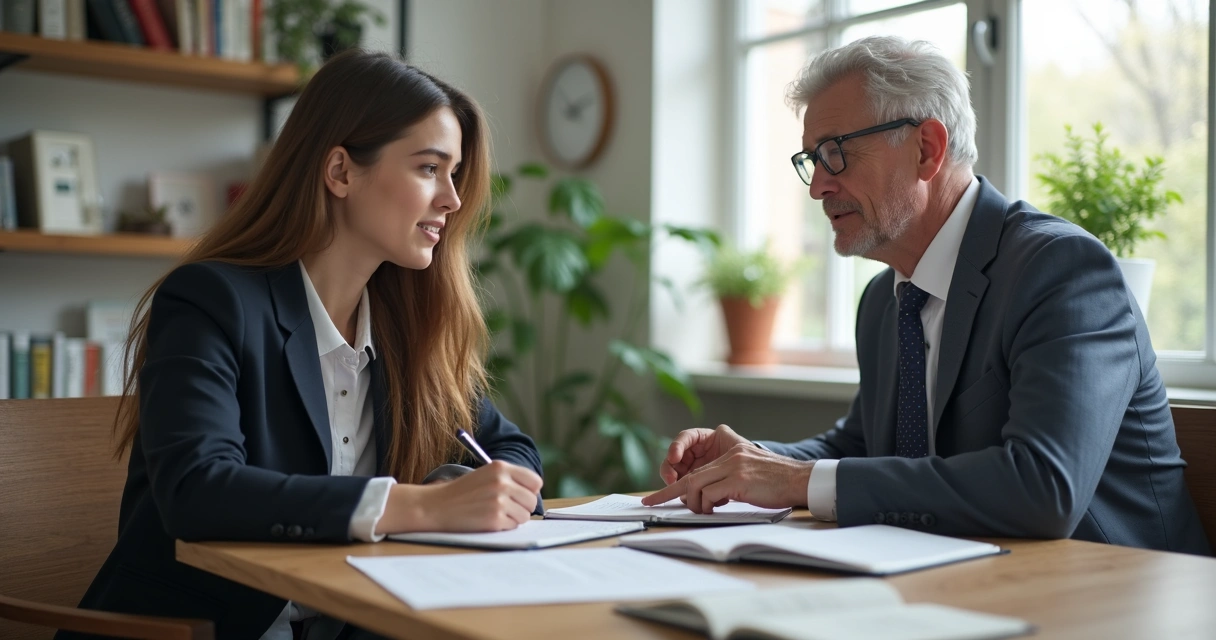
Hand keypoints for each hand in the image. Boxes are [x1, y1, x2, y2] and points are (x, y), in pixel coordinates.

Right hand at [377, 461, 542, 533]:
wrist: (436, 506)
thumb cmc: (462, 492)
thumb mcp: (486, 475)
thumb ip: (509, 479)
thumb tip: (533, 493)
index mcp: (501, 467)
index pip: (535, 482)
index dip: (529, 491)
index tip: (520, 496)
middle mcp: (502, 482)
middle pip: (532, 500)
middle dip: (522, 507)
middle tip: (505, 508)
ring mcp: (499, 501)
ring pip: (525, 515)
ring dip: (513, 518)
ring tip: (494, 513)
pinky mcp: (494, 519)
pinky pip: (513, 526)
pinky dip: (504, 526)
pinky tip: (489, 520)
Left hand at [641, 443, 812, 512]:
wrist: (802, 480)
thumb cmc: (779, 484)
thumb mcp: (750, 476)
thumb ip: (729, 480)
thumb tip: (708, 497)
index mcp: (731, 453)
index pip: (696, 468)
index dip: (673, 482)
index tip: (655, 495)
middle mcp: (729, 456)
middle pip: (690, 476)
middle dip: (668, 492)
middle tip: (651, 502)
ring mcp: (733, 466)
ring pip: (696, 485)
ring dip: (696, 503)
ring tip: (708, 510)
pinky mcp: (738, 479)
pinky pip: (709, 494)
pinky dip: (708, 505)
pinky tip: (720, 508)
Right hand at [657, 424, 751, 485]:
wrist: (753, 479)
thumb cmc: (746, 460)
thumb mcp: (737, 445)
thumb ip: (727, 436)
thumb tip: (721, 429)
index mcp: (703, 439)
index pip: (685, 438)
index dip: (676, 446)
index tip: (674, 457)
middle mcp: (695, 453)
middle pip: (673, 458)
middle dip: (669, 469)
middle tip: (671, 479)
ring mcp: (693, 469)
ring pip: (675, 474)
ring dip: (674, 483)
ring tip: (681, 492)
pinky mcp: (696, 484)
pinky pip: (685, 488)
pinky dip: (685, 493)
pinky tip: (692, 498)